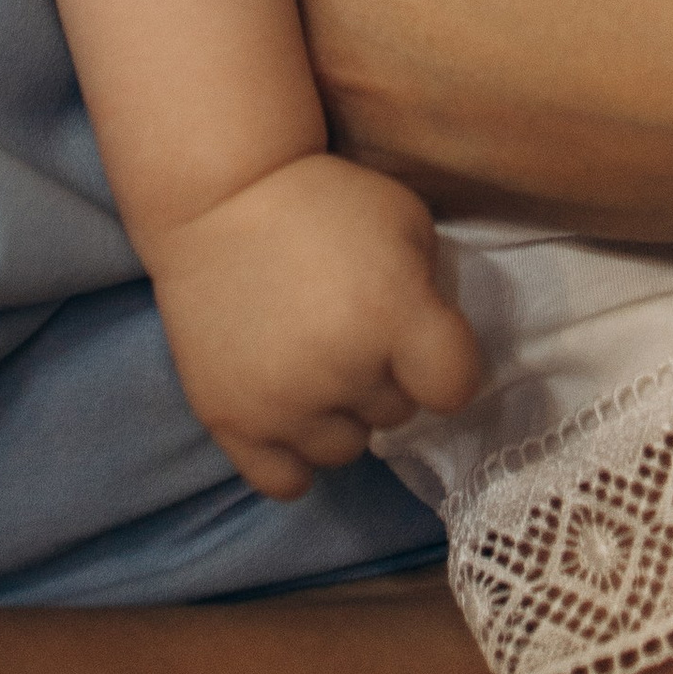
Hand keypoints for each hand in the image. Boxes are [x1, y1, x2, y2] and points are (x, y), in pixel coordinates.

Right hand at [147, 149, 478, 498]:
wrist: (217, 192)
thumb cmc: (322, 198)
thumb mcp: (403, 217)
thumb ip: (432, 288)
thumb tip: (434, 351)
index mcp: (392, 313)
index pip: (455, 388)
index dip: (444, 364)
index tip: (421, 341)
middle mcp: (341, 368)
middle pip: (396, 414)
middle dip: (383, 374)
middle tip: (346, 325)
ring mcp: (282, 402)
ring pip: (344, 449)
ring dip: (339, 413)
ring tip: (312, 359)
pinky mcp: (230, 421)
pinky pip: (286, 481)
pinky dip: (293, 453)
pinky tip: (290, 410)